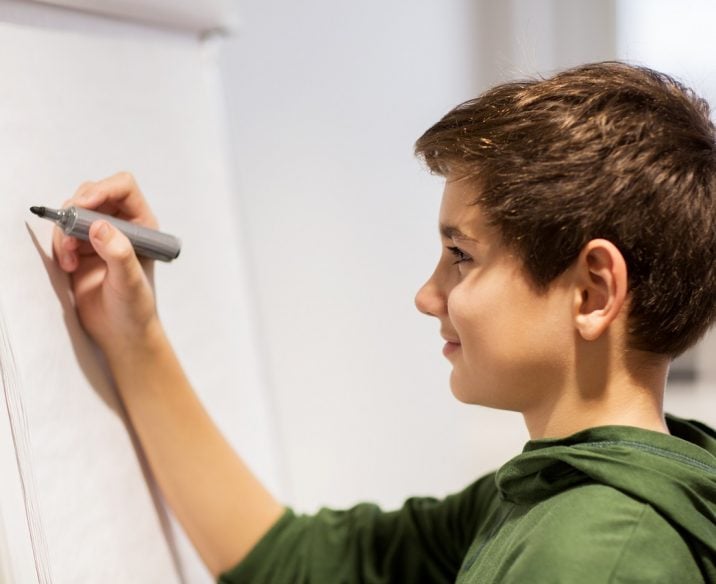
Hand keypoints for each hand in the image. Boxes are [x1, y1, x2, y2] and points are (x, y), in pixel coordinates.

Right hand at [53, 172, 160, 355]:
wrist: (121, 333)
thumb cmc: (135, 308)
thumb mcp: (130, 282)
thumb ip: (119, 253)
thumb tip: (99, 226)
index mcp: (142, 225)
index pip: (123, 188)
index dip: (103, 189)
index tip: (84, 205)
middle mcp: (122, 225)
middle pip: (93, 194)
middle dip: (76, 211)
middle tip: (70, 234)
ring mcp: (100, 236)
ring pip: (73, 212)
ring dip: (65, 231)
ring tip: (70, 259)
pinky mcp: (81, 248)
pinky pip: (63, 232)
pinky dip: (60, 245)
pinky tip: (68, 265)